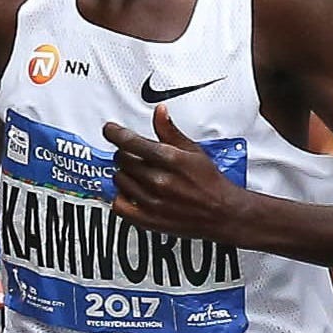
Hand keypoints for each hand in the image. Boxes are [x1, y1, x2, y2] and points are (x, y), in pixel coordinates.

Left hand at [106, 106, 247, 239]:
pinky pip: (120, 205)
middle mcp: (159, 180)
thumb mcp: (193, 150)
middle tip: (132, 154)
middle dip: (124, 153)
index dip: (115, 133)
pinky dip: (120, 197)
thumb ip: (170, 131)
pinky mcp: (149, 219)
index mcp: (170, 159)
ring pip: (119, 180)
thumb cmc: (209, 182)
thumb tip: (159, 112)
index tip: (110, 130)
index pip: (130, 142)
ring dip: (123, 173)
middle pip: (123, 160)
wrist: (221, 213)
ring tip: (135, 173)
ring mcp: (152, 201)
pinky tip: (130, 192)